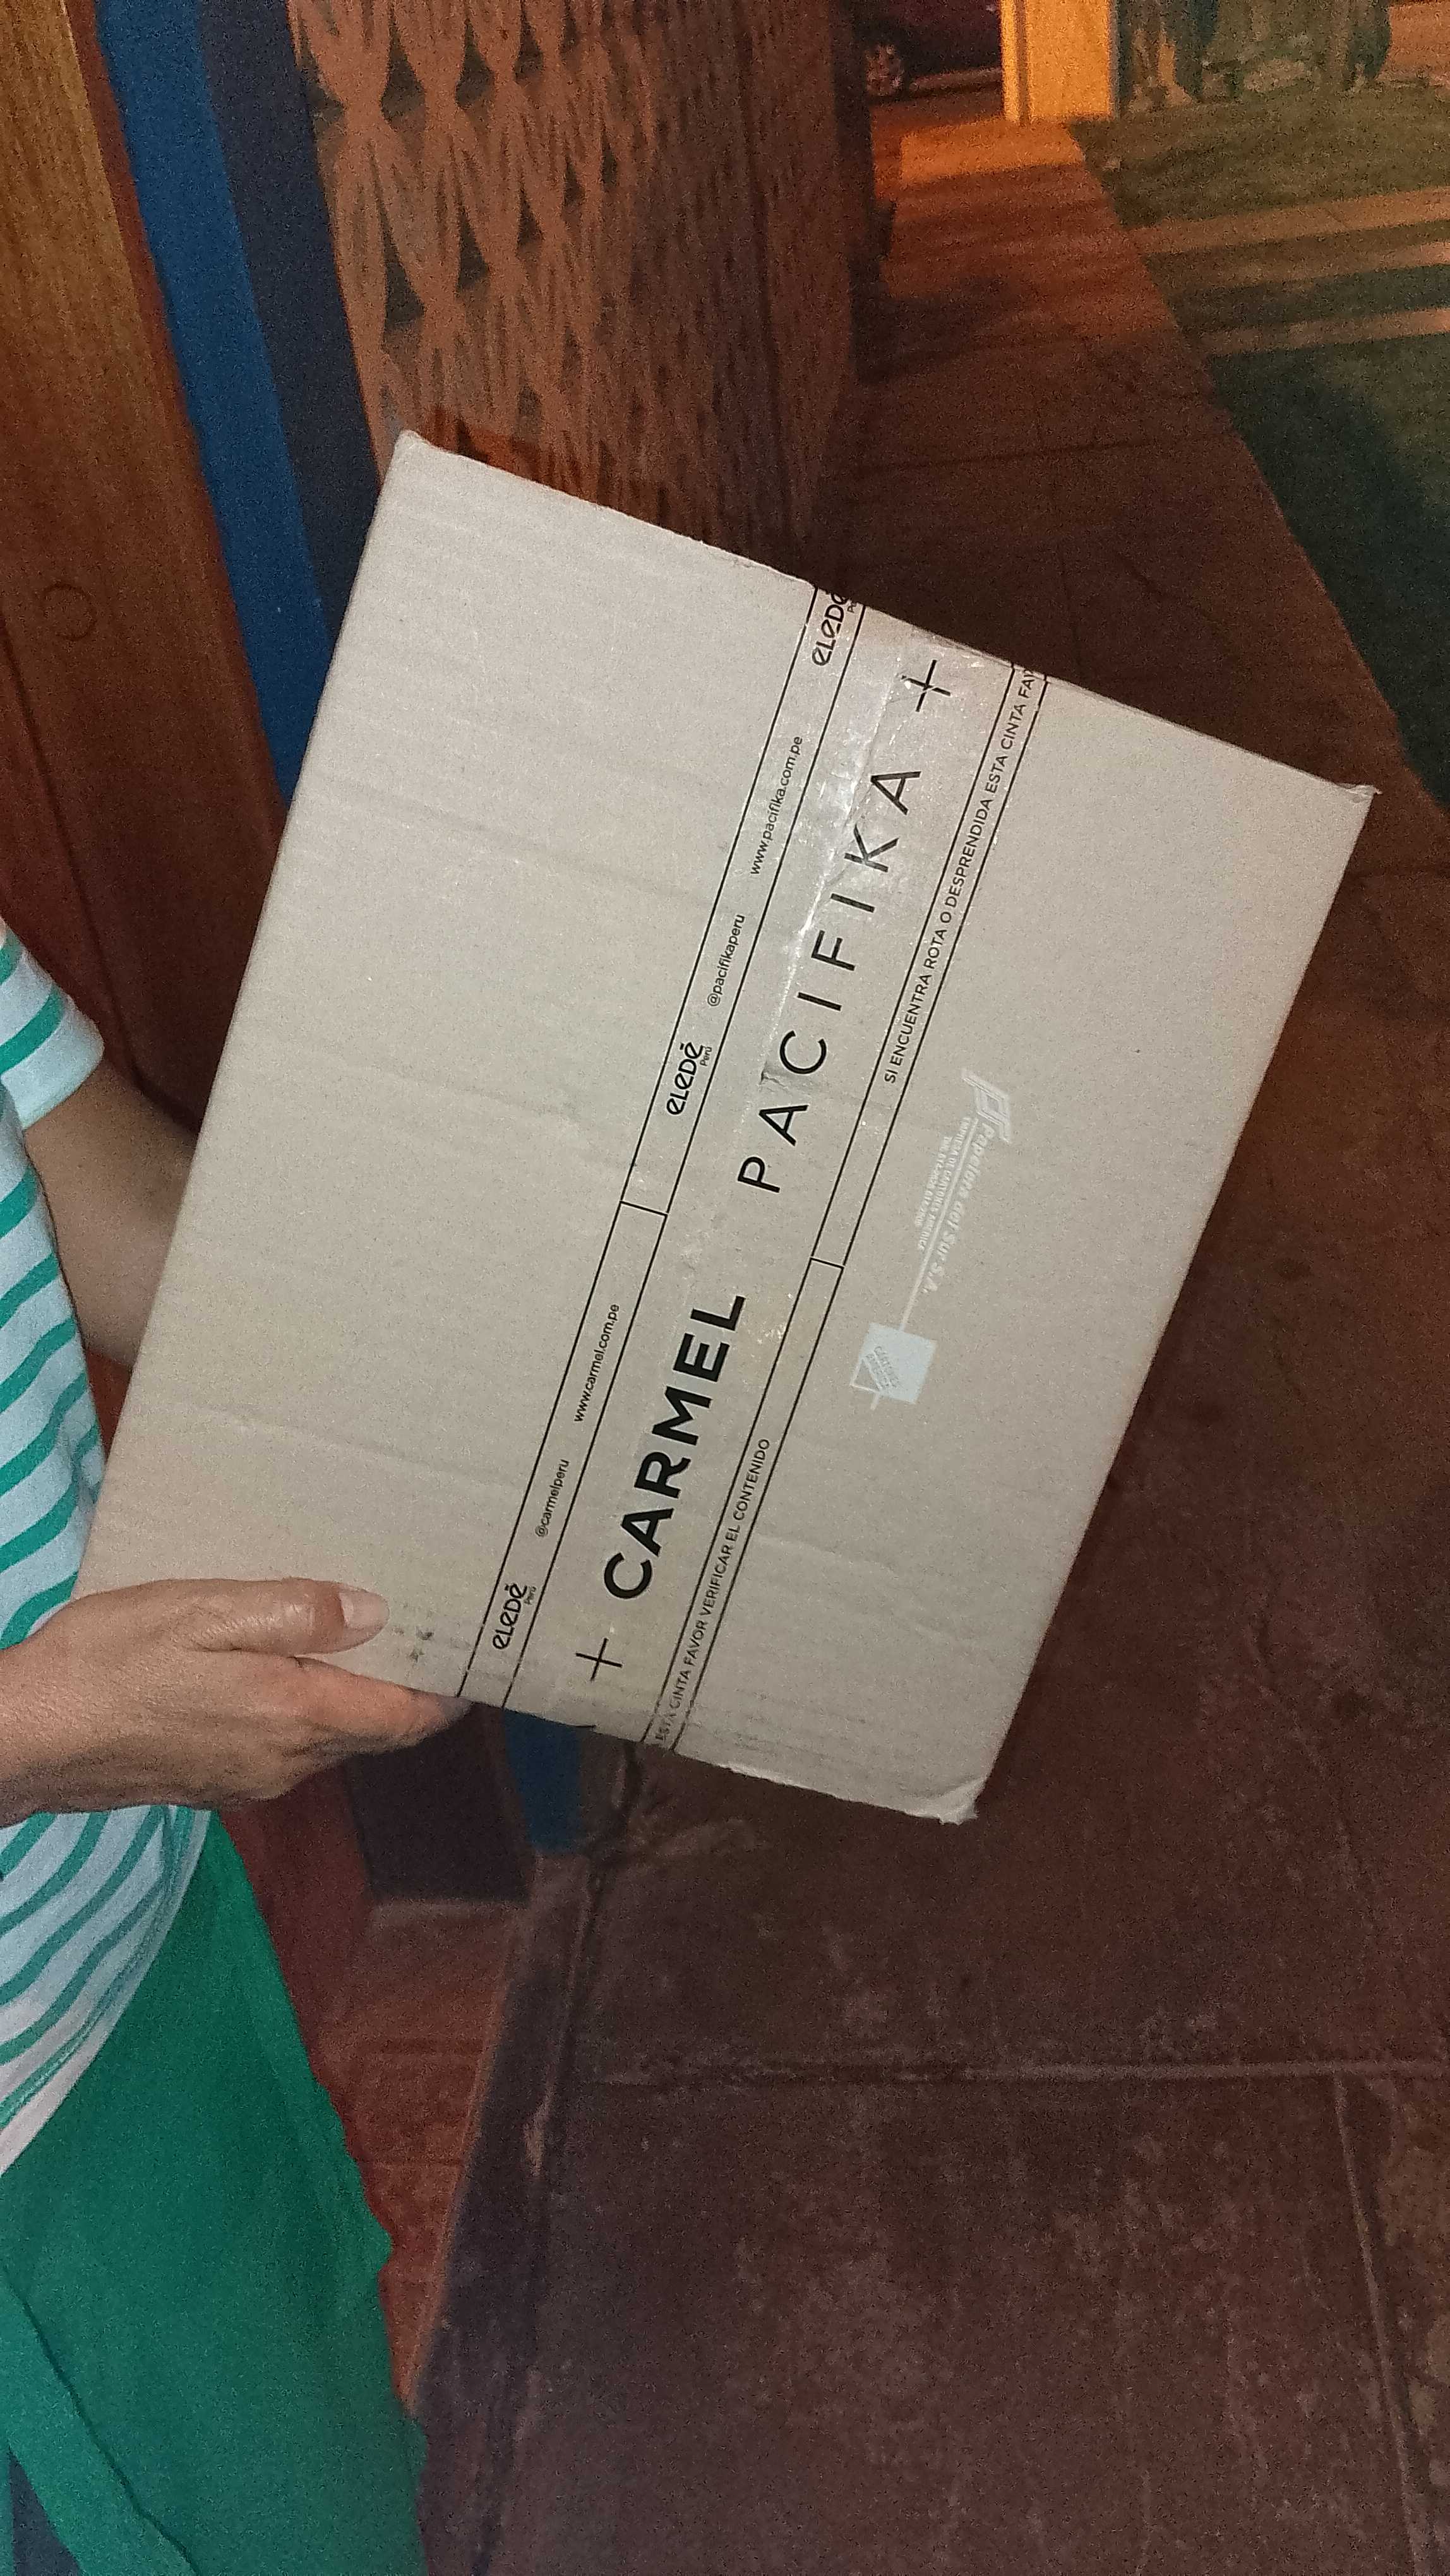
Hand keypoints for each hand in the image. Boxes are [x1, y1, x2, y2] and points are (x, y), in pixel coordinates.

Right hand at [0, 1581, 455, 1820]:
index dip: (446, 1693)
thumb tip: (373, 1614)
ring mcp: (247, 1779)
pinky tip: (280, 1669)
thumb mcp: (203, 1612)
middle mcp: (284, 1763)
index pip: (403, 1719)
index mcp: (295, 1716)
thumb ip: (294, 1614)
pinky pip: (282, 1747)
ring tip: (356, 1638)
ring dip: (349, 1698)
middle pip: (370, 1731)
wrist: (24, 1737)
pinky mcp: (212, 1782)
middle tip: (424, 1632)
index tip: (476, 1656)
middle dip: (403, 1690)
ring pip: (326, 1740)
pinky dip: (301, 1711)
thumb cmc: (109, 1664)